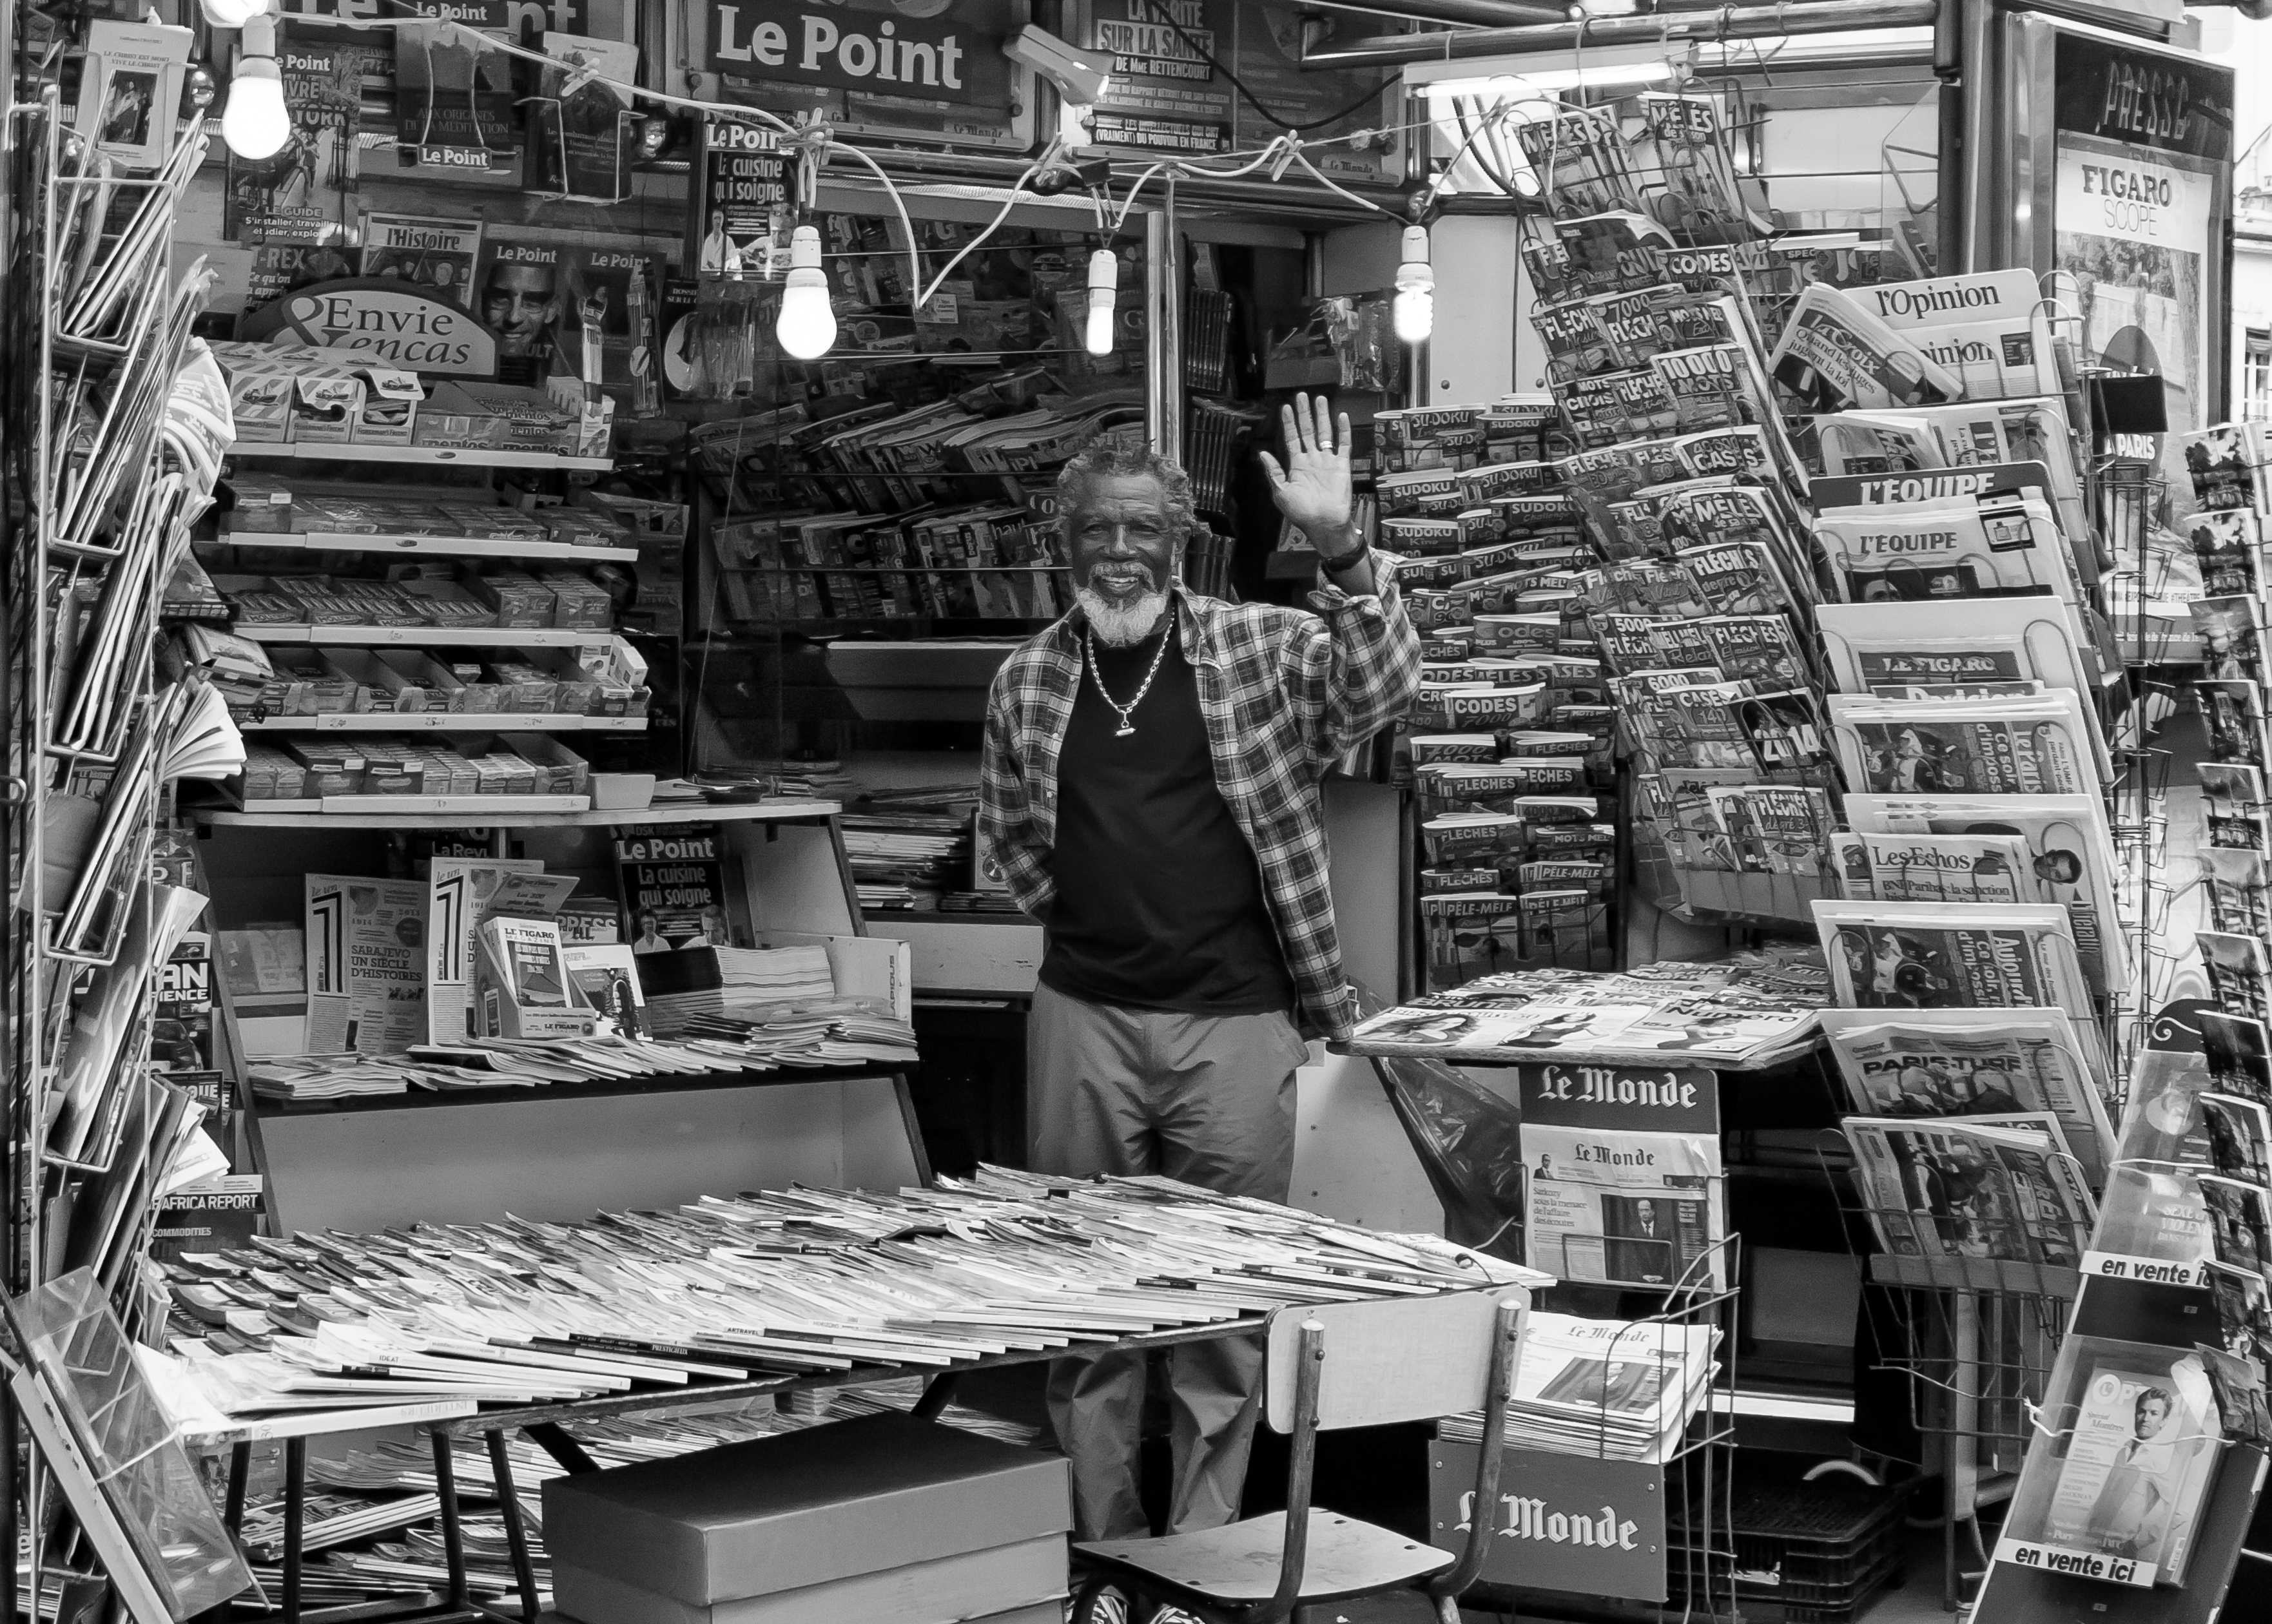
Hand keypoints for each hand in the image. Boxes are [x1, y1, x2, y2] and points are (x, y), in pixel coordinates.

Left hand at [1259, 392, 1354, 547]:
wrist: (1324, 523)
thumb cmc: (1302, 512)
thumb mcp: (1281, 492)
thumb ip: (1273, 471)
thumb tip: (1262, 453)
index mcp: (1297, 465)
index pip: (1292, 438)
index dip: (1288, 423)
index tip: (1285, 408)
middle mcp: (1312, 460)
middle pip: (1307, 430)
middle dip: (1304, 413)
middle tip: (1301, 395)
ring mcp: (1327, 461)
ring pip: (1324, 433)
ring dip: (1321, 416)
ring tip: (1319, 399)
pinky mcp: (1342, 465)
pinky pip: (1343, 444)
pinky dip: (1343, 430)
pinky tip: (1341, 416)